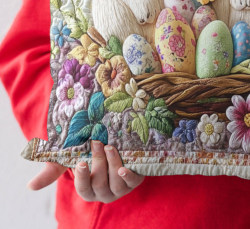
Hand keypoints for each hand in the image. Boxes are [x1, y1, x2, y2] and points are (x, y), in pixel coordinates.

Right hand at [27, 141, 144, 202]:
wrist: (110, 142)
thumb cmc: (86, 153)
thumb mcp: (68, 159)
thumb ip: (52, 171)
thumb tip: (30, 187)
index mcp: (87, 190)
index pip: (83, 189)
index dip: (82, 178)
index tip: (80, 163)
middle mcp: (103, 193)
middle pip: (99, 183)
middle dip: (98, 162)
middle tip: (97, 143)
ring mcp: (120, 188)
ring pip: (116, 183)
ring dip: (113, 165)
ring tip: (110, 148)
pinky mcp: (134, 181)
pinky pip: (133, 183)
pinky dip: (129, 176)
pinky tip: (124, 168)